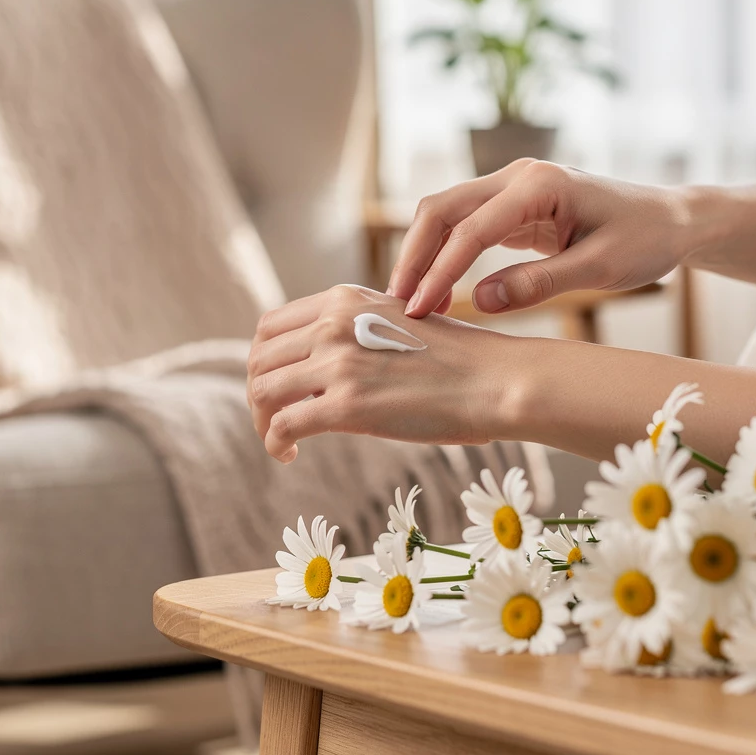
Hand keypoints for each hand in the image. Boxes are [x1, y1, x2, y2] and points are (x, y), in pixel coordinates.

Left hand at [247, 285, 516, 462]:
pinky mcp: (347, 405)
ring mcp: (338, 363)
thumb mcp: (398, 319)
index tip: (276, 385)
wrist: (496, 380)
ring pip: (263, 391)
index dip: (264, 360)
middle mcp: (333, 323)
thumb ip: (356, 329)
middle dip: (259, 394)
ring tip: (281, 440)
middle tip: (274, 419)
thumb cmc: (458, 358)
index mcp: (343, 299)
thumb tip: (324, 359)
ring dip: (263, 421)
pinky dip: (276, 443)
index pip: (271, 327)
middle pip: (260, 359)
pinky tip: (289, 455)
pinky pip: (284, 425)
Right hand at [387, 159, 690, 318]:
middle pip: (442, 209)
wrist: (672, 219)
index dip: (441, 272)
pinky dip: (444, 254)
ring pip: (446, 214)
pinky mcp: (513, 205)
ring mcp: (512, 187)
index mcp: (540, 184)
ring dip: (423, 254)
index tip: (420, 310)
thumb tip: (478, 303)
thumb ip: (539, 284)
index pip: (472, 230)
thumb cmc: (646, 239)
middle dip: (415, 256)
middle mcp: (517, 176)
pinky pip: (465, 226)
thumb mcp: (600, 268)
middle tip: (399, 304)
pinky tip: (437, 287)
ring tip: (412, 300)